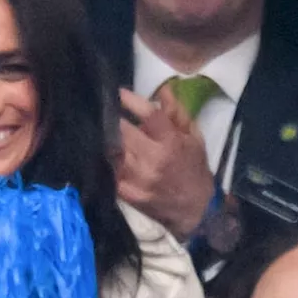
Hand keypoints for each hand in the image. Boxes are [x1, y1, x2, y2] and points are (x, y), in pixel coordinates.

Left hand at [116, 88, 215, 239]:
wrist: (195, 208)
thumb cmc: (194, 168)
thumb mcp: (194, 138)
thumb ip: (177, 113)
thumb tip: (163, 89)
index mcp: (172, 143)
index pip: (149, 115)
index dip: (132, 101)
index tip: (119, 93)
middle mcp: (153, 159)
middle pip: (123, 131)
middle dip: (114, 119)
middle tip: (105, 110)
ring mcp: (139, 178)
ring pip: (113, 150)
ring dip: (108, 139)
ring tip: (102, 130)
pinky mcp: (128, 193)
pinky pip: (110, 170)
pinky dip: (108, 161)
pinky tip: (107, 154)